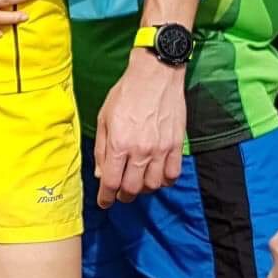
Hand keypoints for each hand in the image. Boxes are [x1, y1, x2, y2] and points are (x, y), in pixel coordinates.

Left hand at [94, 50, 185, 206]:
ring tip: (138, 181)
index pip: (111, 182)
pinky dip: (165, 181)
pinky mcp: (176, 145)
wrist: (155, 75)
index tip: (105, 202)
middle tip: (120, 192)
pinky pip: (173, 175)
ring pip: (153, 185)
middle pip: (132, 188)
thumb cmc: (126, 93)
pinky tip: (157, 175)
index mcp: (119, 143)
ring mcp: (161, 149)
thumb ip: (102, 149)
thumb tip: (101, 174)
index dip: (106, 197)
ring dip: (143, 188)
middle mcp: (140, 150)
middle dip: (124, 195)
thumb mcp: (104, 118)